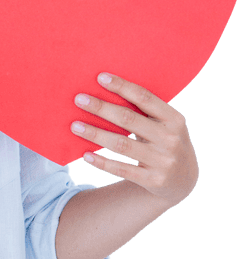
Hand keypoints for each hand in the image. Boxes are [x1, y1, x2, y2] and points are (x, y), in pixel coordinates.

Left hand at [70, 72, 198, 208]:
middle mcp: (170, 138)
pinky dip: (102, 162)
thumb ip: (146, 112)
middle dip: (102, 108)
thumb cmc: (165, 143)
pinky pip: (122, 169)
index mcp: (174, 119)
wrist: (184, 180)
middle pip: (129, 119)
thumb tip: (107, 92)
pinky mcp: (153, 180)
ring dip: (96, 134)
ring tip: (75, 126)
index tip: (100, 78)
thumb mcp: (166, 125)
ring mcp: (163, 161)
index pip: (144, 98)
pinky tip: (86, 155)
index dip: (122, 87)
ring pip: (121, 145)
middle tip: (79, 100)